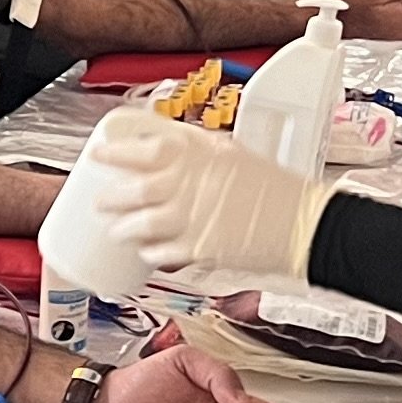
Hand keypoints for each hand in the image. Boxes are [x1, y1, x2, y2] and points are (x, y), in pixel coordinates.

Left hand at [72, 103, 329, 280]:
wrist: (303, 223)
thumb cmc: (275, 188)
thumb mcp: (233, 154)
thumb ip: (198, 152)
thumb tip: (168, 151)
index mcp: (199, 154)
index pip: (143, 148)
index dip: (114, 151)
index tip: (98, 154)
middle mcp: (189, 184)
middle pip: (133, 190)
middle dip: (109, 198)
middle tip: (100, 201)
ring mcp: (192, 219)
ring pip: (140, 225)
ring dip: (123, 228)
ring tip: (117, 229)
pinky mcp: (199, 249)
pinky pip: (161, 254)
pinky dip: (150, 253)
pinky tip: (147, 251)